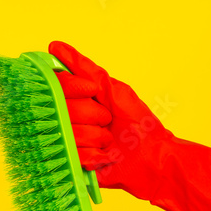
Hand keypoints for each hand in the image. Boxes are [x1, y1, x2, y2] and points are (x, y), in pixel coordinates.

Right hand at [49, 41, 172, 200]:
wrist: (153, 157)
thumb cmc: (139, 124)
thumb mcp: (114, 90)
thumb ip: (85, 69)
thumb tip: (56, 46)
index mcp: (77, 100)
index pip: (57, 86)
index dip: (76, 90)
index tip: (94, 94)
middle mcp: (69, 120)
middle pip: (61, 110)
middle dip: (91, 115)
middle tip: (108, 121)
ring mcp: (70, 143)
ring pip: (66, 134)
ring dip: (94, 137)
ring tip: (109, 141)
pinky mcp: (74, 165)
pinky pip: (72, 155)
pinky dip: (93, 156)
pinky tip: (105, 157)